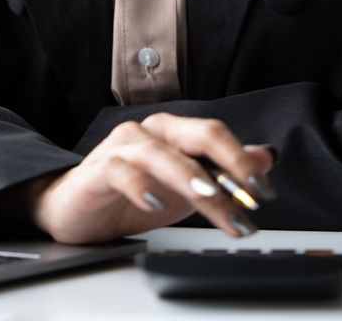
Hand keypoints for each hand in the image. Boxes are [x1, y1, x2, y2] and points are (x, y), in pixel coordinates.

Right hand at [29, 113, 276, 244]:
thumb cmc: (130, 196)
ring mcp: (123, 147)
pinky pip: (122, 172)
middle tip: (248, 194)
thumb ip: (224, 172)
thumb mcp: (186, 190)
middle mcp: (150, 131)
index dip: (243, 160)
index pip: (215, 135)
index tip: (264, 192)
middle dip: (228, 164)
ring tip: (210, 199)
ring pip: (163, 155)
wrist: (76, 210)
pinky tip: (156, 204)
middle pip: (197, 135)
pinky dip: (142, 186)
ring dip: (190, 178)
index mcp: (173, 132)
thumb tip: (265, 157)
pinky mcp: (99, 169)